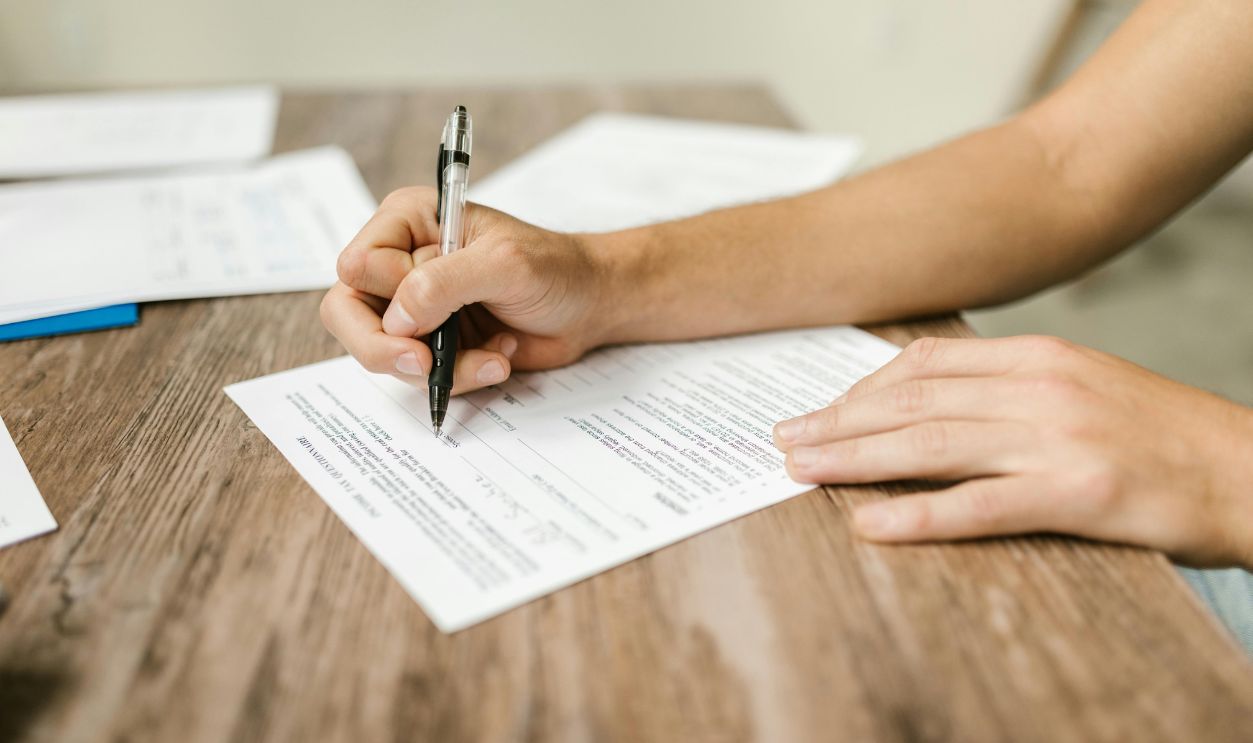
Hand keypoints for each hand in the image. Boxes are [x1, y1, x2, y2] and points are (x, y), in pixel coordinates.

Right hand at [321, 187, 612, 392]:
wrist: (589, 305)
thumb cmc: (554, 268)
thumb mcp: (503, 264)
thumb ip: (444, 283)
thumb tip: (396, 319)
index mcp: (408, 222)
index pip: (357, 266)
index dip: (388, 295)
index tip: (429, 313)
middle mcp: (401, 262)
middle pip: (347, 314)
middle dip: (386, 349)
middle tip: (424, 365)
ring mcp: (414, 307)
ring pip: (383, 352)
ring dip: (440, 367)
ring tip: (494, 355)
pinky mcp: (433, 343)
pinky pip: (419, 376)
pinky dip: (460, 377)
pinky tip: (499, 359)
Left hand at [772, 335, 1252, 567]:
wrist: (1252, 469)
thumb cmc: (1160, 435)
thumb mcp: (1079, 386)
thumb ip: (1007, 387)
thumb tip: (927, 400)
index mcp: (1037, 356)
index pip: (924, 365)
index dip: (859, 390)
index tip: (817, 410)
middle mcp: (1040, 386)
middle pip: (913, 401)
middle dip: (838, 422)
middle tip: (784, 441)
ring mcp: (1058, 437)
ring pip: (931, 444)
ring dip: (855, 459)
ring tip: (800, 471)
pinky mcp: (1080, 491)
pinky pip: (980, 506)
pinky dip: (918, 515)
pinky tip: (871, 524)